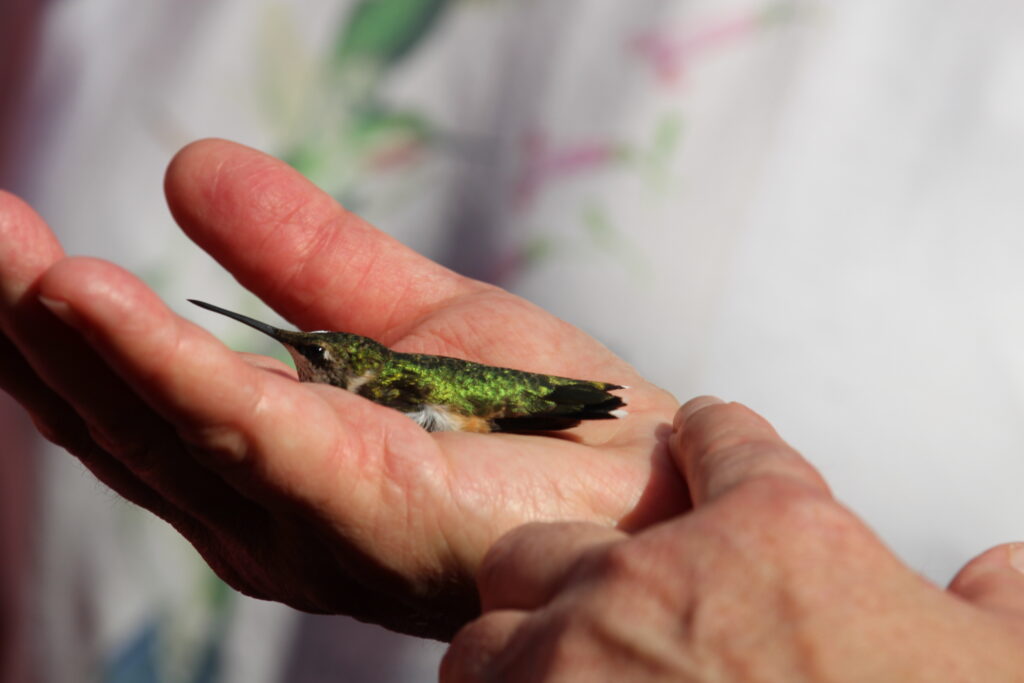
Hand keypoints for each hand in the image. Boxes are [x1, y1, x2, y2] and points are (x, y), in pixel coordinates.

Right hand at [0, 139, 682, 638]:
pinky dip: (158, 362)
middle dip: (28, 319)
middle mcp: (266, 505)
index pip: (137, 390)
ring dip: (59, 330)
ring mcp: (305, 517)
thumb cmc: (536, 414)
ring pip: (154, 422)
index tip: (1, 232)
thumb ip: (302, 256)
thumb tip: (187, 169)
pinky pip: (240, 427)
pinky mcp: (359, 505)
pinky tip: (86, 294)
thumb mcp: (406, 315)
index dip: (57, 317)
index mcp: (271, 460)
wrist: (645, 477)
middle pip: (120, 412)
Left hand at [444, 397, 1023, 679]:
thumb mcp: (1007, 671)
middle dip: (573, 576)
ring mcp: (576, 659)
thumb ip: (1001, 609)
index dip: (712, 439)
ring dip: (517, 658)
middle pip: (559, 538)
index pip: (725, 440)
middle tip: (607, 622)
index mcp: (777, 536)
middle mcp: (657, 578)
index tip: (698, 440)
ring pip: (493, 628)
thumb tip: (1008, 568)